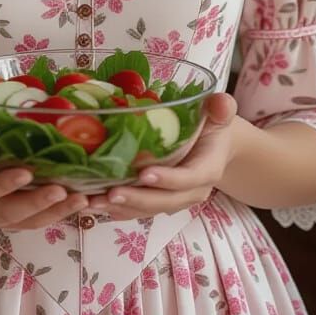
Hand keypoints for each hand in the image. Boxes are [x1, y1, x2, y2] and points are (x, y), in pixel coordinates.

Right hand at [0, 102, 88, 228]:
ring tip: (81, 199)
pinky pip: (34, 222)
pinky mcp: (9, 220)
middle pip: (10, 212)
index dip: (4, 184)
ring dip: (55, 213)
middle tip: (63, 190)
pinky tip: (79, 203)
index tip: (26, 172)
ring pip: (26, 222)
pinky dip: (57, 215)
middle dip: (38, 203)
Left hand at [86, 92, 238, 218]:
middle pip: (164, 201)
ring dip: (121, 208)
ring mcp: (174, 199)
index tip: (144, 174)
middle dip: (137, 199)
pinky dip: (117, 210)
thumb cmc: (213, 127)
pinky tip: (94, 205)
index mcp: (207, 169)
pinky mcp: (159, 202)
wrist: (214, 147)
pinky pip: (138, 211)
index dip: (168, 179)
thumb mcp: (220, 114)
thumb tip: (221, 103)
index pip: (188, 178)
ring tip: (94, 202)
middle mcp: (192, 191)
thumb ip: (221, 108)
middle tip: (111, 193)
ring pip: (148, 210)